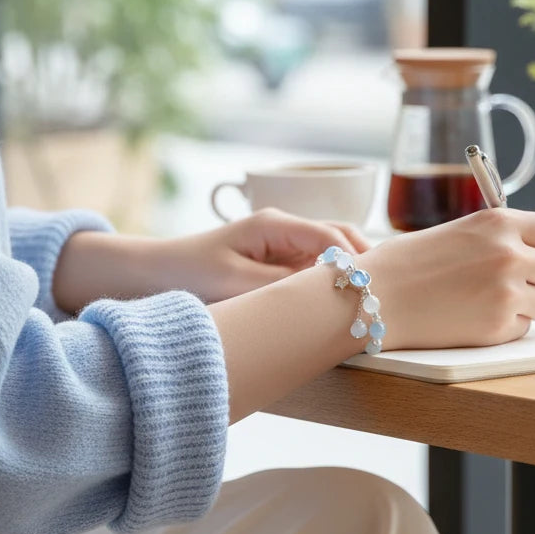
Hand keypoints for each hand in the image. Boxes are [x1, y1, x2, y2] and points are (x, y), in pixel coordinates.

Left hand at [53, 210, 371, 311]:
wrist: (152, 275)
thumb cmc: (188, 273)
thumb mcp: (234, 284)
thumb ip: (280, 287)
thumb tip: (323, 291)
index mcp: (275, 224)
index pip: (331, 237)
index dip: (356, 262)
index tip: (371, 289)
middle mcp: (283, 231)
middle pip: (340, 240)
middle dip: (363, 265)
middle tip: (382, 298)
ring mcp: (282, 248)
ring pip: (330, 257)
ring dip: (347, 278)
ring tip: (366, 306)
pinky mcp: (276, 266)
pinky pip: (311, 273)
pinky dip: (327, 287)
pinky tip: (337, 309)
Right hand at [360, 208, 534, 349]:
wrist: (371, 297)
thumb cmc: (405, 264)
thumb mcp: (459, 232)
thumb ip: (500, 238)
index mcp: (500, 223)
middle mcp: (509, 255)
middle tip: (527, 290)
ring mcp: (505, 293)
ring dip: (531, 308)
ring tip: (494, 304)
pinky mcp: (495, 327)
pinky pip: (523, 329)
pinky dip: (506, 327)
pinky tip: (474, 318)